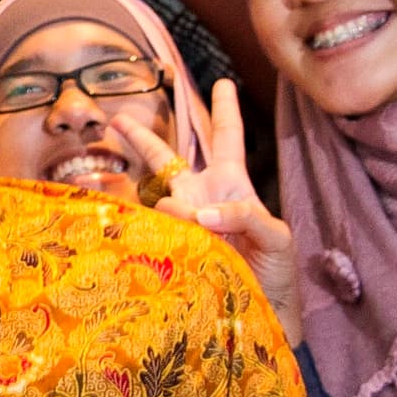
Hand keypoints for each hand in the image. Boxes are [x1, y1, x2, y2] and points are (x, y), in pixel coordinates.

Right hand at [113, 81, 302, 337]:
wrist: (264, 313)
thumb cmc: (277, 273)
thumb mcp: (277, 236)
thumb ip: (243, 214)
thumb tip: (194, 212)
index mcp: (233, 187)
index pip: (228, 139)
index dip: (225, 111)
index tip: (223, 83)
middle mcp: (200, 198)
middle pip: (168, 159)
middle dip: (142, 138)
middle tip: (118, 118)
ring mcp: (182, 223)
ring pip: (158, 199)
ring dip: (169, 209)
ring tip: (195, 228)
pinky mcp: (170, 248)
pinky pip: (154, 232)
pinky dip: (159, 235)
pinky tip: (173, 244)